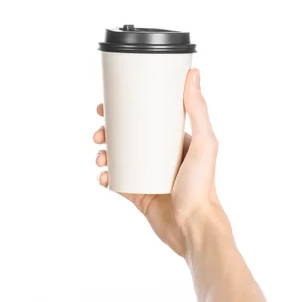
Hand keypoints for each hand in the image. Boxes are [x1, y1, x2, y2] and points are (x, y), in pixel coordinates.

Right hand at [94, 69, 228, 256]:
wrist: (193, 228)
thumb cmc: (202, 186)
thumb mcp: (204, 143)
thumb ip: (198, 110)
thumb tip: (193, 74)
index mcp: (174, 142)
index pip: (145, 119)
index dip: (123, 111)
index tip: (105, 106)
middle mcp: (159, 157)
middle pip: (126, 138)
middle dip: (106, 134)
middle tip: (97, 134)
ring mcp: (146, 175)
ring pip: (117, 159)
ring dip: (103, 155)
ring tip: (100, 159)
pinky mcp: (137, 194)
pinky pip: (115, 182)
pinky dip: (105, 178)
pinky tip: (102, 176)